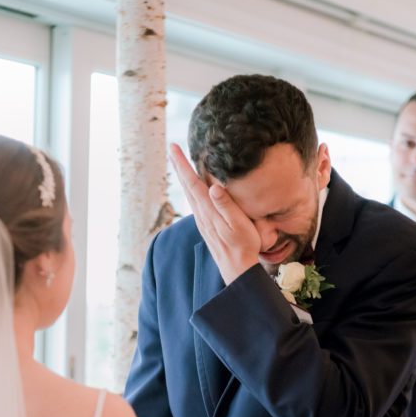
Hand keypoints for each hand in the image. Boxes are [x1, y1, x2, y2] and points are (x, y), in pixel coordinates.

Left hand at [168, 143, 259, 284]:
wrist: (237, 269)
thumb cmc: (244, 245)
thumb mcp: (239, 224)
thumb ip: (226, 206)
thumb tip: (213, 187)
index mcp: (208, 210)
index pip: (192, 182)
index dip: (182, 164)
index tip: (174, 148)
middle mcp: (201, 214)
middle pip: (186, 185)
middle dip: (179, 166)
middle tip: (172, 149)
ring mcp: (202, 220)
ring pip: (189, 193)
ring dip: (183, 176)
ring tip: (180, 163)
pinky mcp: (206, 225)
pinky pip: (195, 201)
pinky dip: (191, 188)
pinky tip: (193, 187)